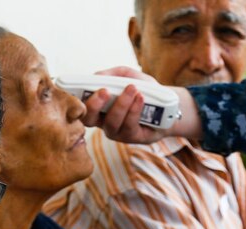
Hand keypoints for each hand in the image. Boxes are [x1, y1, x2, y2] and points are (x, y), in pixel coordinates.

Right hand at [80, 67, 200, 143]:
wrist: (167, 104)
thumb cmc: (142, 90)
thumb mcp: (127, 76)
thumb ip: (112, 74)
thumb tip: (97, 76)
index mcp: (98, 107)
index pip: (82, 106)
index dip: (78, 100)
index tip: (82, 87)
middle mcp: (104, 122)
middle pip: (90, 119)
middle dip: (94, 105)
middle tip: (105, 90)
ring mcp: (118, 132)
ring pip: (112, 122)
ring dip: (121, 104)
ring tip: (132, 88)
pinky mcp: (132, 137)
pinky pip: (129, 125)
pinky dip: (134, 109)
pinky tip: (140, 97)